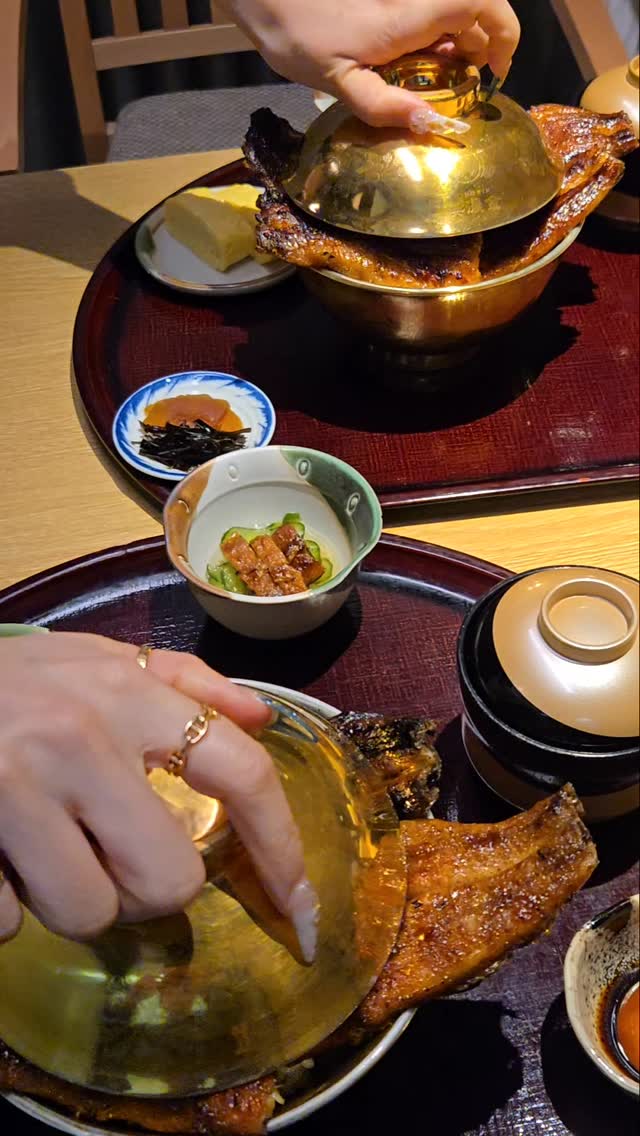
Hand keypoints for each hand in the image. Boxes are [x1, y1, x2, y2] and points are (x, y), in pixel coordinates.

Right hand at [0, 633, 315, 959]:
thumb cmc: (7, 677)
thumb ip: (185, 684)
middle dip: (146, 886)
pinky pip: (8, 923)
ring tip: (44, 849)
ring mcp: (12, 792)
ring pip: (90, 913)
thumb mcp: (96, 658)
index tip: (300, 904)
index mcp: (125, 695)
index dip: (282, 845)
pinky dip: (5, 904)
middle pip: (169, 879)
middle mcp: (78, 741)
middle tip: (110, 851)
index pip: (241, 773)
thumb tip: (260, 717)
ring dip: (74, 898)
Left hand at [219, 0, 519, 131]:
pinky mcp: (392, 6)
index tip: (496, 69)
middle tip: (465, 84)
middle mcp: (412, 1)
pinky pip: (427, 17)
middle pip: (475, 8)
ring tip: (439, 79)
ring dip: (458, 44)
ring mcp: (403, 1)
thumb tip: (431, 125)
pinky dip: (434, 39)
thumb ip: (384, 105)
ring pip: (452, 12)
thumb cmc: (296, 34)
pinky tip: (413, 65)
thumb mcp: (337, 81)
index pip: (480, 4)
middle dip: (483, 44)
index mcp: (408, 17)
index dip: (503, 32)